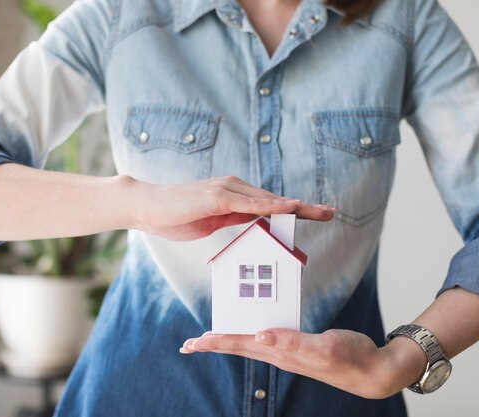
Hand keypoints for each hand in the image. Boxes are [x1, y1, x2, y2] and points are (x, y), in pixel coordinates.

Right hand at [130, 176, 335, 239]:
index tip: (318, 213)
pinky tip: (288, 208)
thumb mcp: (214, 221)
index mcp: (234, 196)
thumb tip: (258, 224)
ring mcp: (226, 190)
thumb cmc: (177, 215)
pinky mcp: (216, 196)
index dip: (295, 208)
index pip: (270, 204)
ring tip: (318, 211)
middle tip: (330, 212)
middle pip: (275, 199)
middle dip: (304, 207)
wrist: (147, 207)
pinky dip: (270, 205)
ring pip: (267, 199)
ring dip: (294, 206)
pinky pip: (248, 203)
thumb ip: (236, 219)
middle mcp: (234, 188)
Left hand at [180, 328, 426, 398]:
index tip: (193, 343)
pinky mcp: (300, 349)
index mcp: (282, 353)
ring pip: (251, 346)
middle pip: (240, 348)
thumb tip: (260, 336)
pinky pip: (269, 341)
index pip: (241, 346)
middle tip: (188, 345)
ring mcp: (290, 354)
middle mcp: (281, 355)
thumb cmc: (352, 357)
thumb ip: (292, 342)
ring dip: (229, 342)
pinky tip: (252, 335)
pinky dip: (252, 336)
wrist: (373, 371)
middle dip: (214, 345)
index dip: (216, 343)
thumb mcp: (323, 347)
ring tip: (210, 340)